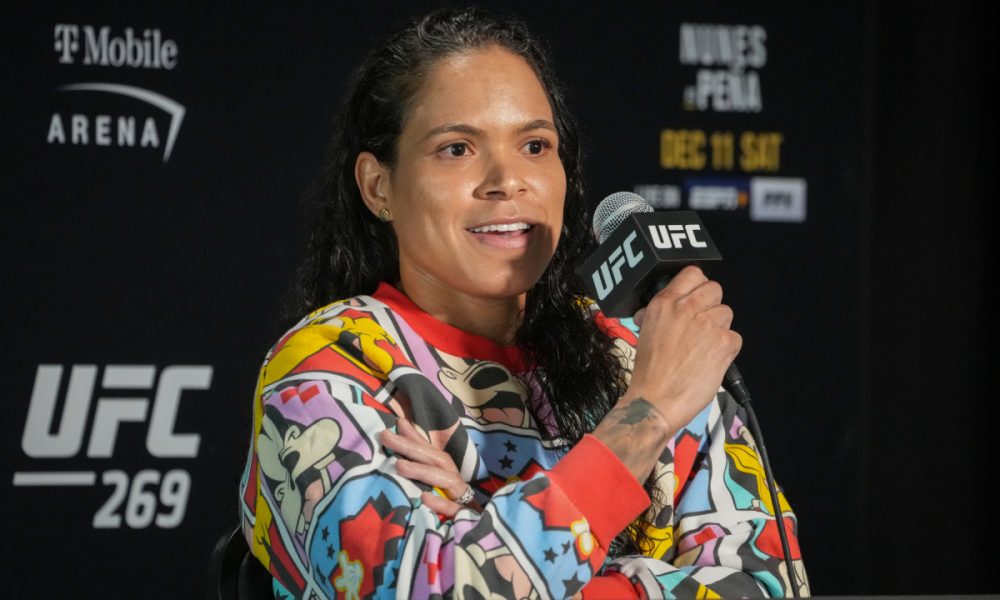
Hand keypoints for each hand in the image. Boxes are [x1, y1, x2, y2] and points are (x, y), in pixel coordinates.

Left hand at [380, 417, 481, 516]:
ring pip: (446, 480)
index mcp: (446, 472)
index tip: (396, 423)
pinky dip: (440, 503)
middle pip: (436, 460)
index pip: (430, 450)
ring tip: (399, 465)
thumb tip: (399, 439)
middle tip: (387, 437)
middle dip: (411, 448)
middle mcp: (454, 480)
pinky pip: (453, 509)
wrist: (474, 530)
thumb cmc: (449, 506)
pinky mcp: (464, 517)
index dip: (414, 436)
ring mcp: (460, 498)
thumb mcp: (433, 485)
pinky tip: (424, 497)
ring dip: (422, 471)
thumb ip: (419, 464)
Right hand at [628, 265, 741, 432]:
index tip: (696, 296)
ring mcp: (708, 324)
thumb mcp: (645, 332)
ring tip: (704, 346)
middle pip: (714, 289)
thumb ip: (660, 313)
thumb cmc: (648, 372)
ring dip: (719, 327)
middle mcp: (687, 308)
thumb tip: (668, 309)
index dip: (697, 285)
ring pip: (726, 313)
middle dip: (710, 305)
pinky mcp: (724, 343)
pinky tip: (712, 360)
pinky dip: (727, 349)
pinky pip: (735, 337)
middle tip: (702, 323)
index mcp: (665, 303)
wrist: (656, 400)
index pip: (692, 274)